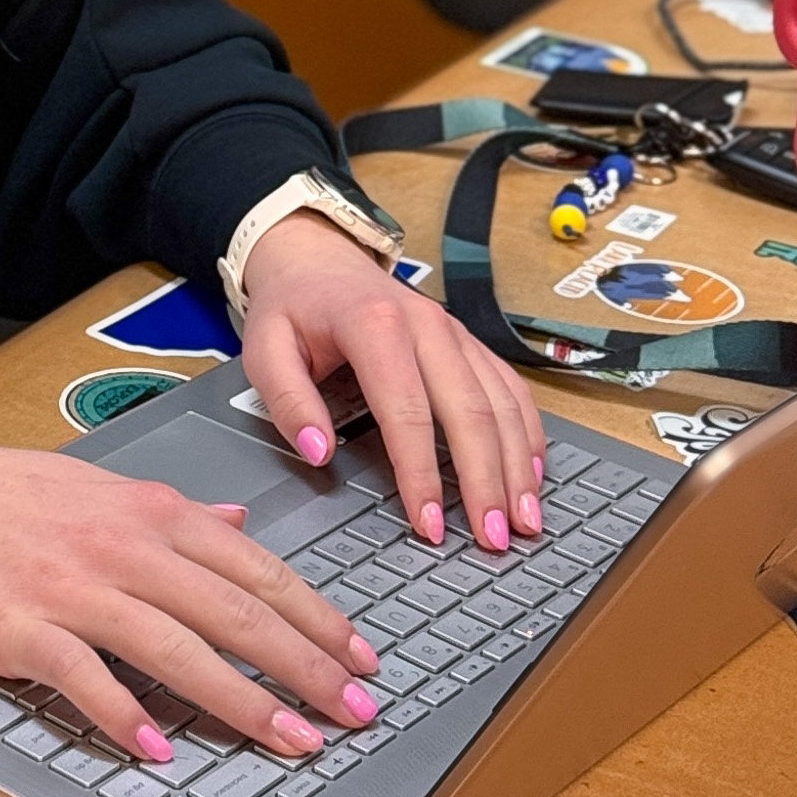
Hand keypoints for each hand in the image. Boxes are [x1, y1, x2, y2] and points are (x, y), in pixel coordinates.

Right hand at [0, 430, 379, 763]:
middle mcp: (124, 547)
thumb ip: (175, 512)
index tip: (361, 657)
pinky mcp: (23, 630)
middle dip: (304, 666)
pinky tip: (160, 749)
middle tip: (354, 710)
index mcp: (149, 510)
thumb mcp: (101, 485)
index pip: (255, 567)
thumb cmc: (4, 496)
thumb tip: (238, 522)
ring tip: (290, 740)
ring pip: (176, 648)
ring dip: (241, 699)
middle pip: (233, 610)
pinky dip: (126, 715)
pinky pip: (86, 678)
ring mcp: (74, 588)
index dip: (315, 617)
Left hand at [238, 213, 545, 550]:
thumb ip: (288, 401)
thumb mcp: (264, 348)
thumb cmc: (293, 307)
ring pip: (500, 402)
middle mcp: (425, 325)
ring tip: (524, 519)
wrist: (318, 258)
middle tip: (493, 538)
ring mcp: (454, 331)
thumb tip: (319, 452)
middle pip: (469, 411)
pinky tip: (532, 472)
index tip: (428, 525)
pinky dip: (527, 431)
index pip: (407, 411)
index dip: (421, 474)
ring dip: (517, 465)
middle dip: (485, 480)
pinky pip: (509, 386)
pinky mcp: (468, 341)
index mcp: (374, 325)